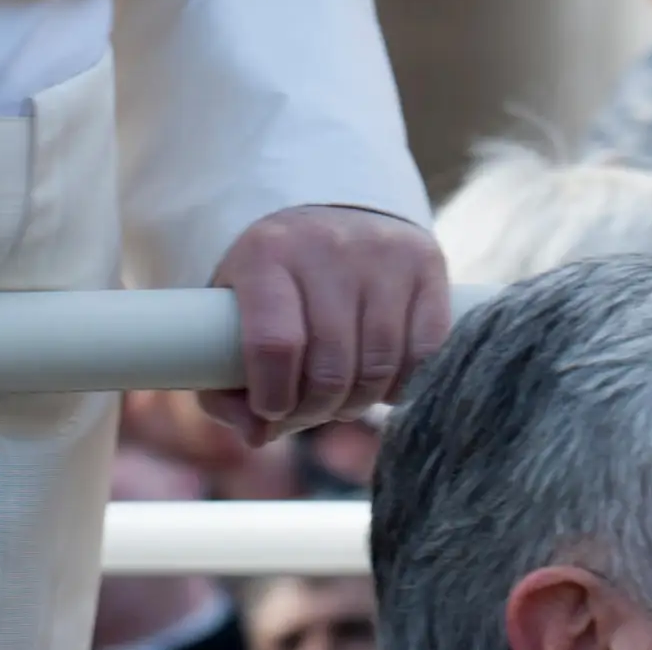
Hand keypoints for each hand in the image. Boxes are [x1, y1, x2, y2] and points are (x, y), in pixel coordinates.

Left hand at [202, 204, 450, 446]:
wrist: (333, 216)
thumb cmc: (275, 285)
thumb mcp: (230, 317)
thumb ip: (224, 386)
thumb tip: (259, 435)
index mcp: (267, 255)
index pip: (275, 344)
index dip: (274, 397)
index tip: (271, 409)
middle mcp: (327, 246)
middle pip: (331, 367)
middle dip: (318, 409)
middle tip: (310, 410)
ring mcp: (383, 251)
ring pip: (380, 366)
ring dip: (360, 402)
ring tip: (343, 396)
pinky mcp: (427, 261)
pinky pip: (426, 352)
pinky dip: (402, 382)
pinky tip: (381, 378)